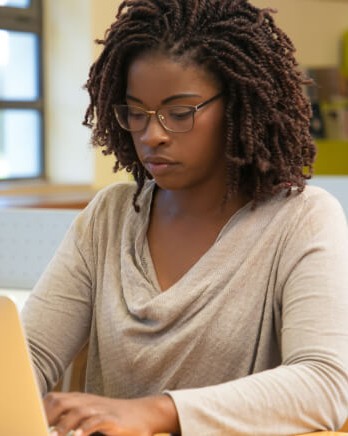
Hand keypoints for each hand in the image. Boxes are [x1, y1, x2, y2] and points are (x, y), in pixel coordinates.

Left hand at [44, 391, 178, 435]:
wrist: (143, 414)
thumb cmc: (113, 419)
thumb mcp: (91, 417)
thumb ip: (72, 420)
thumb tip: (52, 430)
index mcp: (80, 400)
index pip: (54, 399)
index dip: (40, 410)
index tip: (31, 423)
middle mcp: (88, 402)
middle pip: (61, 401)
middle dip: (46, 416)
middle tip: (39, 430)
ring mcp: (101, 408)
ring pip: (77, 411)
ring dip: (63, 426)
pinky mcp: (113, 419)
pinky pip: (96, 421)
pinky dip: (86, 428)